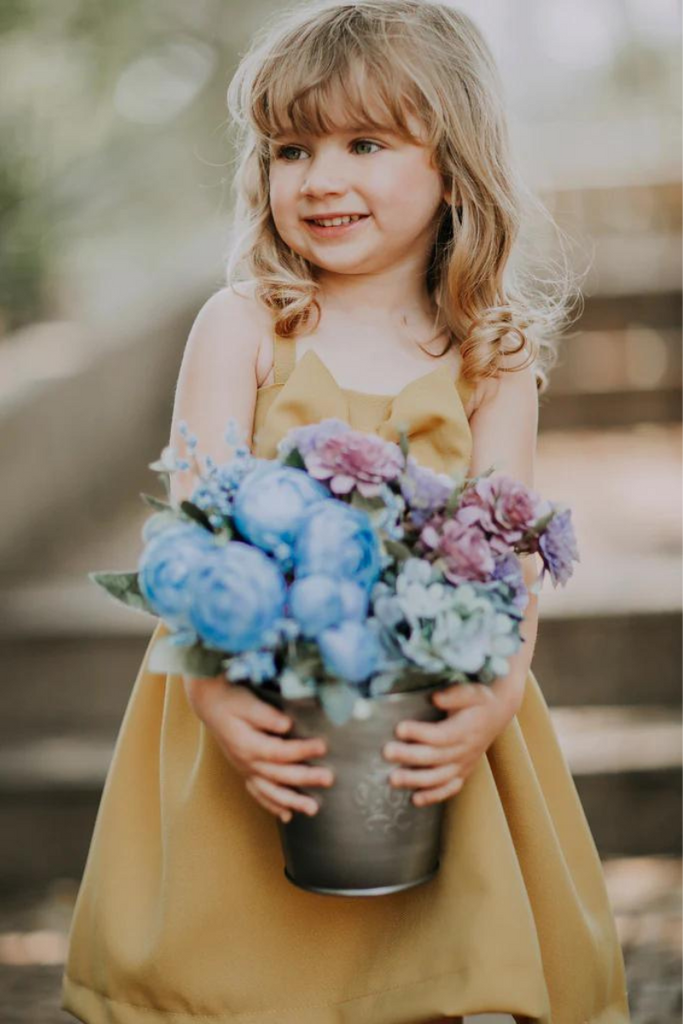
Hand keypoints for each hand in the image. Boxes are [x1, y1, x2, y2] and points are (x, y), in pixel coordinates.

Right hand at [183, 675, 333, 822]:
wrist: (211, 705)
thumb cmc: (231, 701)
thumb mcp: (246, 702)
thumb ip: (265, 715)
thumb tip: (286, 724)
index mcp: (248, 745)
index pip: (280, 752)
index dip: (302, 750)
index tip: (322, 746)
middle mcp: (247, 763)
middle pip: (280, 775)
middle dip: (305, 778)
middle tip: (328, 779)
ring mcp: (246, 770)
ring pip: (271, 791)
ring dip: (292, 801)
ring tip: (312, 809)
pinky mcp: (247, 772)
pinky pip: (260, 794)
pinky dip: (273, 806)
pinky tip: (287, 815)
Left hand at [382, 683, 514, 806]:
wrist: (499, 712)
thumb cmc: (480, 700)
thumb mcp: (472, 691)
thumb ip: (455, 695)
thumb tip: (435, 698)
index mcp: (465, 730)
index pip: (439, 735)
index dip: (419, 733)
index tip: (399, 728)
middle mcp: (465, 750)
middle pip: (434, 757)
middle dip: (409, 756)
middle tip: (387, 752)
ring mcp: (464, 764)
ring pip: (439, 777)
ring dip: (415, 780)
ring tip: (393, 779)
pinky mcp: (463, 772)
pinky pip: (449, 788)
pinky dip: (433, 796)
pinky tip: (415, 800)